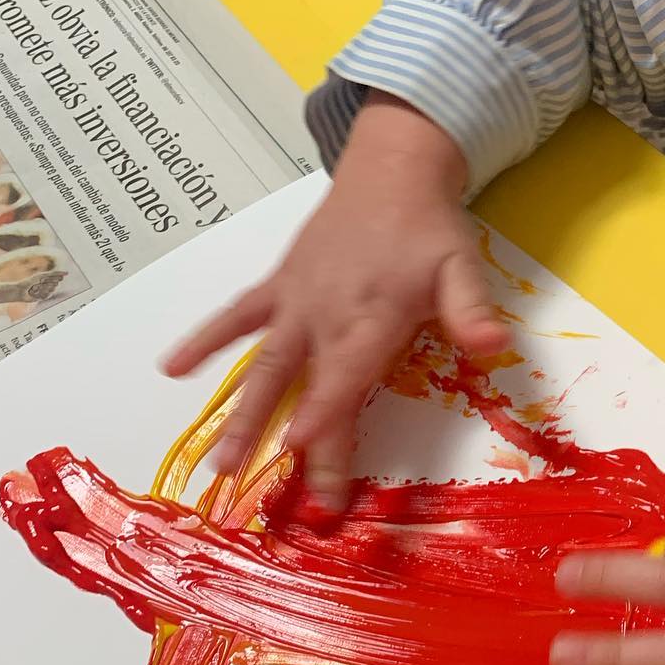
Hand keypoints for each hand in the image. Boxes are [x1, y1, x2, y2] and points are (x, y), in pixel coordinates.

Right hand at [162, 96, 508, 506]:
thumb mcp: (462, 265)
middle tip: (257, 492)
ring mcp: (295, 302)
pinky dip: (204, 339)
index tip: (299, 447)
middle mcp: (326, 314)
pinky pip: (236, 316)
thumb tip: (494, 346)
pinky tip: (170, 369)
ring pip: (263, 365)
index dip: (324, 411)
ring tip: (215, 464)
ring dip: (238, 414)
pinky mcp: (279, 287)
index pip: (346, 374)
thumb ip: (471, 310)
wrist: (391, 172)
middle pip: (303, 385)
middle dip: (282, 439)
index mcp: (373, 316)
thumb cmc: (430, 229)